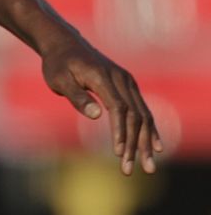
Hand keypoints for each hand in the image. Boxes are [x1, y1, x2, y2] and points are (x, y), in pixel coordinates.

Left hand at [41, 34, 161, 175]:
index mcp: (103, 78)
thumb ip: (78, 97)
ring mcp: (128, 82)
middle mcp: (121, 79)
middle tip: (129, 169)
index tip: (118, 152)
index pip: (119, 109)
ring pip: (143, 115)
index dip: (120, 131)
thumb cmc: (58, 64)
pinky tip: (156, 147)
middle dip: (134, 145)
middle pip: (135, 116)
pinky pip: (143, 110)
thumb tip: (97, 115)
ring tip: (147, 167)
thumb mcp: (59, 80)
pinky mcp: (128, 86)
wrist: (65, 44)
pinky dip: (149, 130)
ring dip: (146, 142)